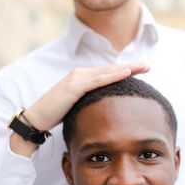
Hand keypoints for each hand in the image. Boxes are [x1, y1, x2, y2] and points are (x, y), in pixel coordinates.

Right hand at [25, 63, 148, 130]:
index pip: (107, 73)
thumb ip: (89, 102)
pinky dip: (113, 76)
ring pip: (106, 72)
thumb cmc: (56, 114)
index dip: (125, 71)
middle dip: (130, 67)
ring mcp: (76, 78)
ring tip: (143, 67)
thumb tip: (104, 107)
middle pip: (110, 69)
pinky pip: (97, 80)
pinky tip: (126, 73)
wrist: (36, 119)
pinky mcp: (73, 86)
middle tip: (148, 66)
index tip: (141, 71)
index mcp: (82, 79)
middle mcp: (80, 74)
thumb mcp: (77, 106)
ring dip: (126, 68)